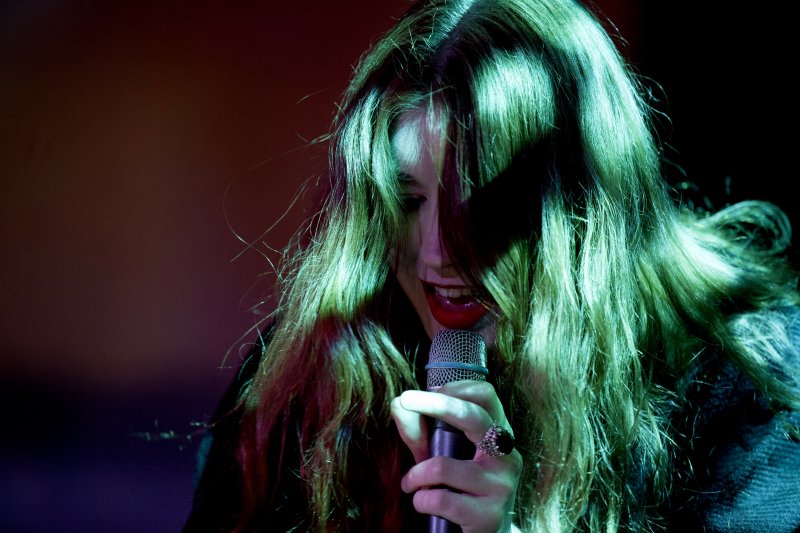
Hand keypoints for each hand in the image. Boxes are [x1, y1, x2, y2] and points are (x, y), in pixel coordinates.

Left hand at [391, 380, 522, 532]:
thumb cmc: (461, 487)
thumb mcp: (446, 453)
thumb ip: (421, 429)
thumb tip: (398, 404)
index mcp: (499, 434)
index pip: (487, 396)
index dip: (455, 387)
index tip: (427, 391)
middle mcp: (507, 456)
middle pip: (473, 417)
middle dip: (435, 404)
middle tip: (404, 399)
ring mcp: (501, 486)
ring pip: (442, 465)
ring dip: (415, 475)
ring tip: (411, 482)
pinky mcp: (489, 515)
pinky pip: (439, 499)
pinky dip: (420, 500)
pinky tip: (423, 502)